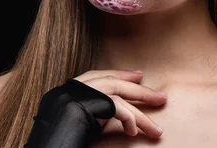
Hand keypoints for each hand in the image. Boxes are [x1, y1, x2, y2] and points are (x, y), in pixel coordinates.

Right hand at [24, 69, 165, 147]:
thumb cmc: (56, 141)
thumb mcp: (74, 125)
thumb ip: (90, 114)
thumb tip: (111, 115)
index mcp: (65, 92)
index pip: (95, 76)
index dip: (118, 75)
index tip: (137, 76)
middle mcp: (68, 91)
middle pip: (110, 83)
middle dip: (138, 90)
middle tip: (160, 97)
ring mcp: (72, 97)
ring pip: (115, 95)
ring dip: (139, 114)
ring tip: (156, 130)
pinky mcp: (79, 107)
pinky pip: (113, 107)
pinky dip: (127, 119)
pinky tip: (134, 132)